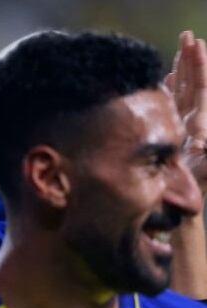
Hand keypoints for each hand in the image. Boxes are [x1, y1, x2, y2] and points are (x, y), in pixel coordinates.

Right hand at [165, 30, 206, 196]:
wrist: (183, 210)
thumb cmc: (193, 190)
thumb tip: (204, 139)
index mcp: (201, 125)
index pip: (201, 89)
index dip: (199, 66)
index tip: (195, 44)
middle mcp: (193, 124)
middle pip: (193, 86)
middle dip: (191, 61)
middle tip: (188, 37)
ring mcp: (181, 130)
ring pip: (181, 94)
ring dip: (181, 72)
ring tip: (180, 52)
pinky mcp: (171, 138)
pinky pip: (169, 109)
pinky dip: (168, 93)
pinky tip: (164, 82)